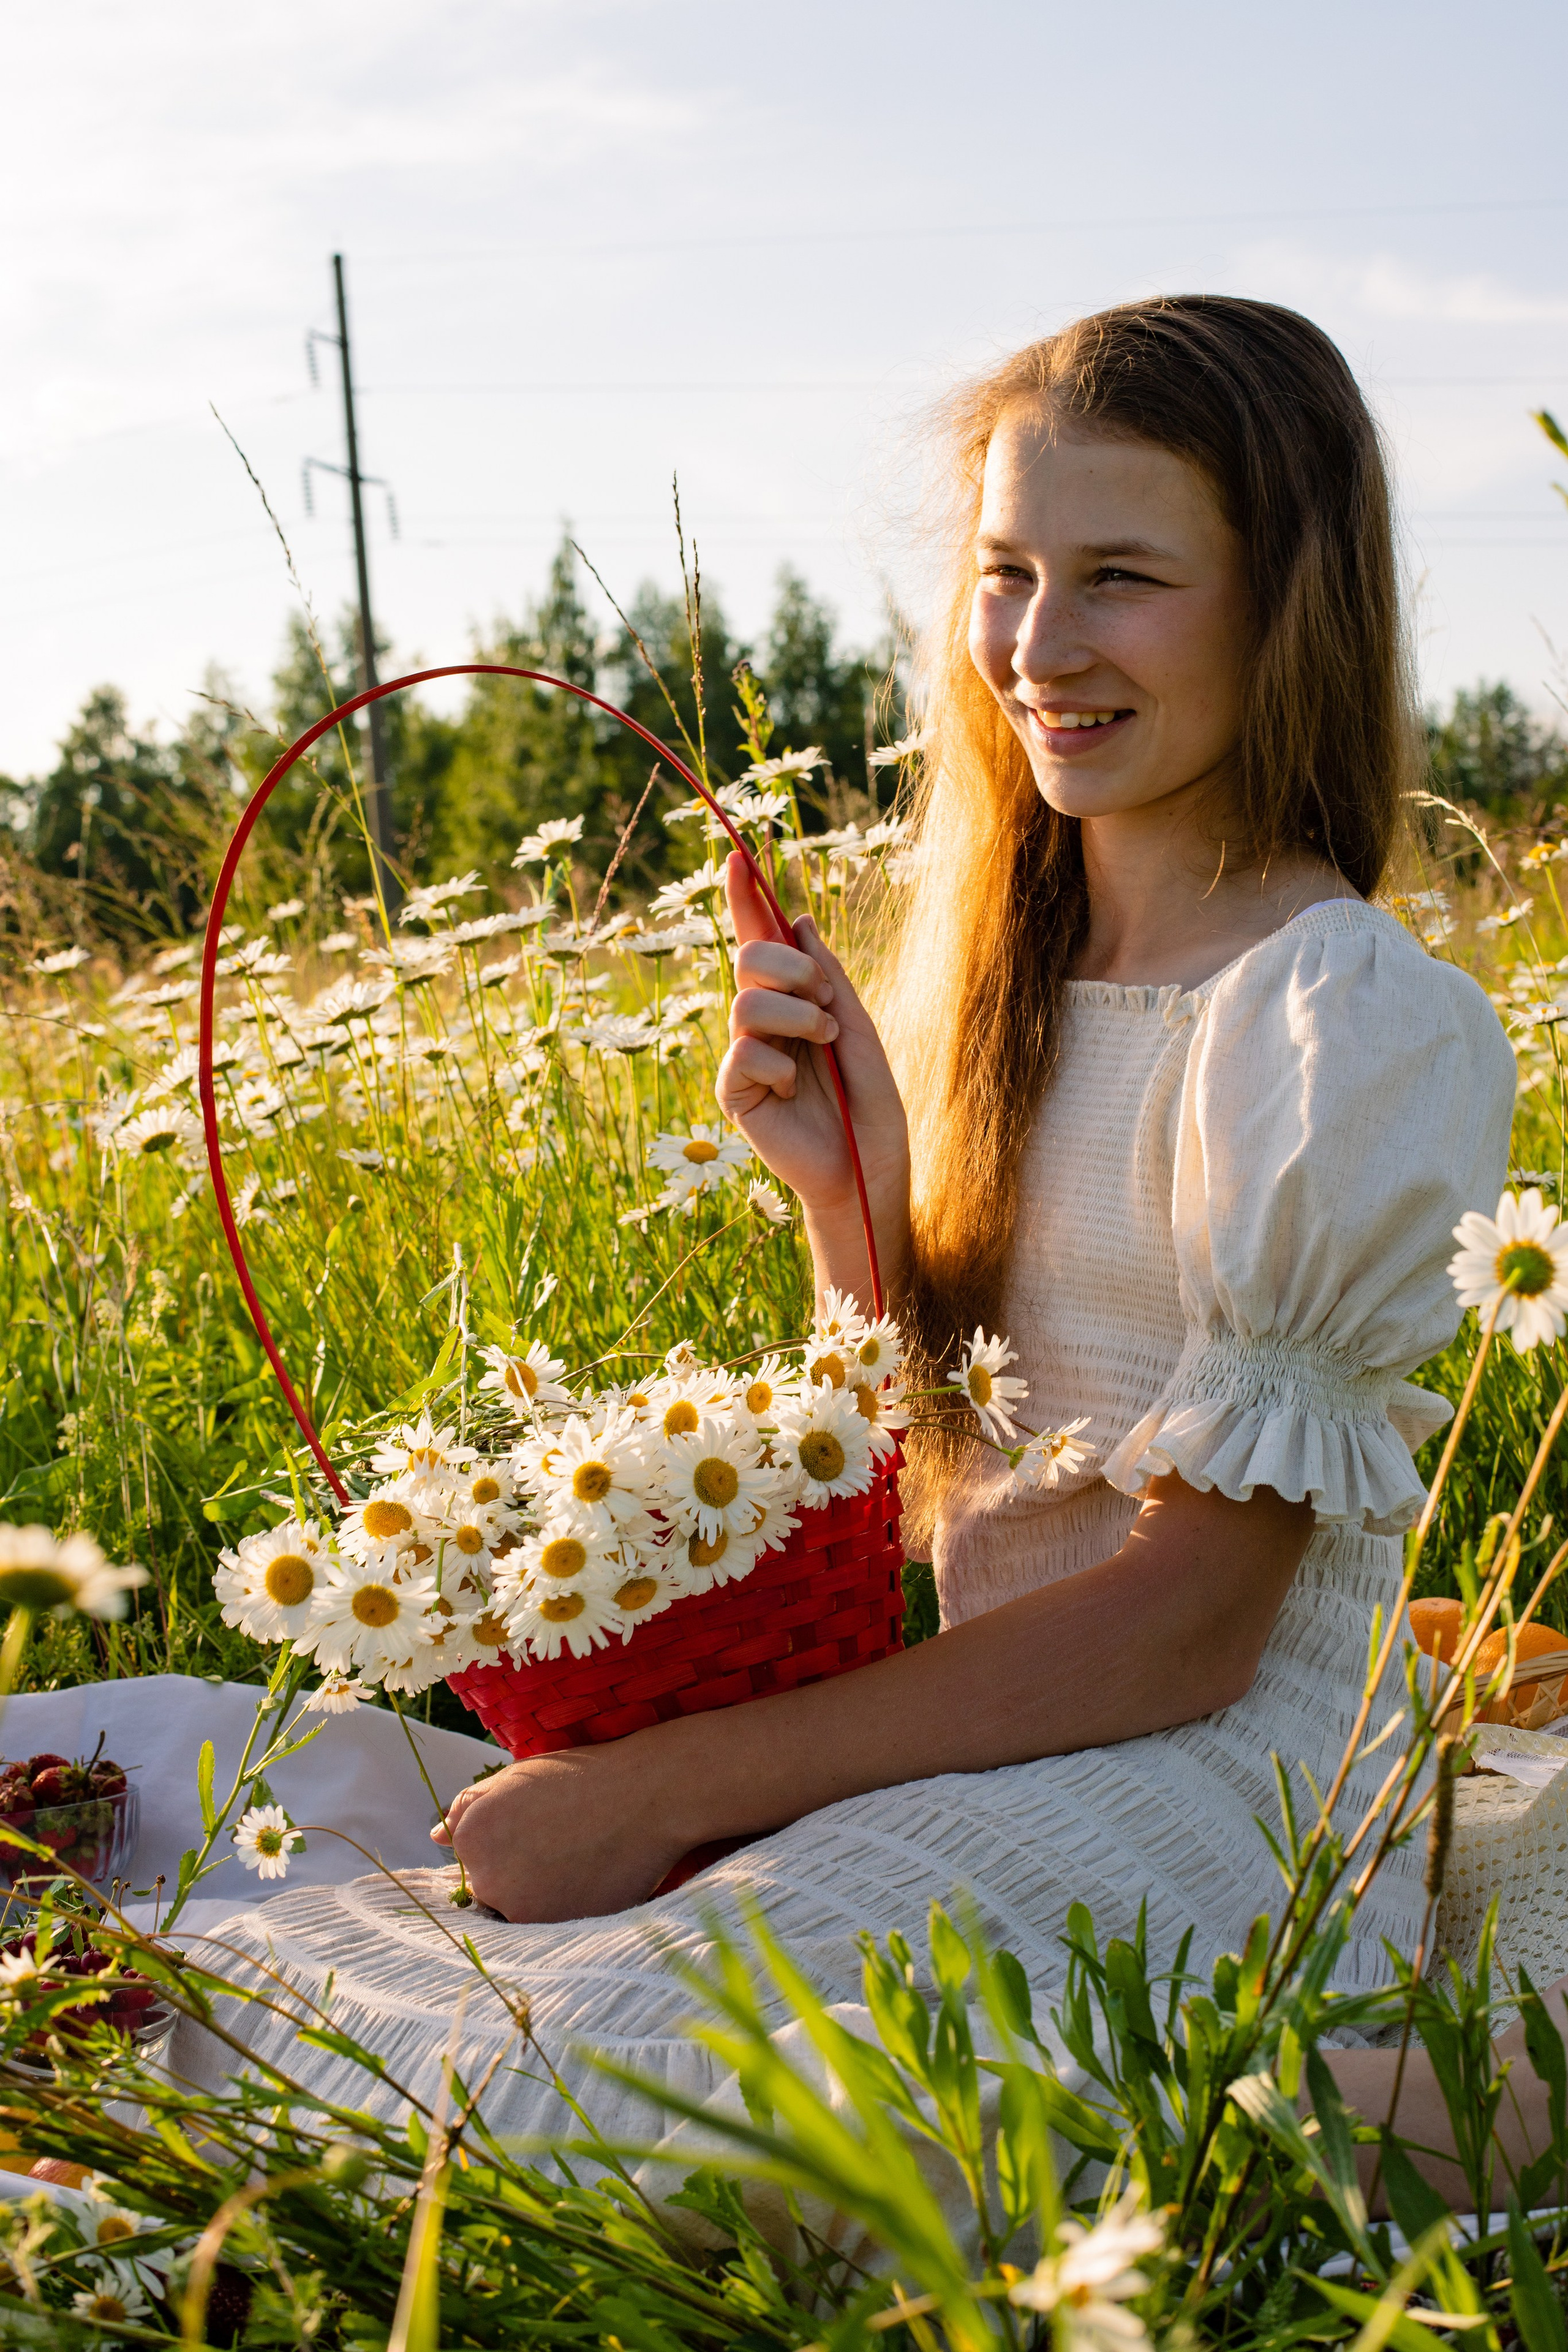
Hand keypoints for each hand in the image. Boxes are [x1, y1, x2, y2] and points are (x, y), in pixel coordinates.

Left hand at [431, 1740, 691, 1921]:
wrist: (648, 1795)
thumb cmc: (583, 1778)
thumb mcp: (518, 1776)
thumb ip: (470, 1806)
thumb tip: (435, 1836)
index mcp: (471, 1837)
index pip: (471, 1865)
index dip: (506, 1850)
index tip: (539, 1836)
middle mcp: (487, 1878)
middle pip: (492, 1895)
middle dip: (520, 1876)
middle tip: (562, 1847)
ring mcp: (522, 1910)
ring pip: (521, 1915)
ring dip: (541, 1898)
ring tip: (578, 1860)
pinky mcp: (557, 1931)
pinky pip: (549, 1931)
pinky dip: (565, 1911)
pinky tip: (590, 1877)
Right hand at [716, 853, 909, 1277]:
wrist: (868, 1169)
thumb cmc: (868, 1105)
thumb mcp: (859, 1028)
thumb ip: (829, 977)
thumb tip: (800, 919)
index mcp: (791, 1002)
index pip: (759, 940)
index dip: (745, 897)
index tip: (736, 852)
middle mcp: (760, 1024)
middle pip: (751, 959)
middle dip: (793, 967)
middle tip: (828, 1002)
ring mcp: (744, 1056)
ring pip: (746, 1001)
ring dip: (798, 1016)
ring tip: (824, 1045)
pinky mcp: (734, 1092)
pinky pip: (745, 1053)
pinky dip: (782, 1065)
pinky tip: (797, 1092)